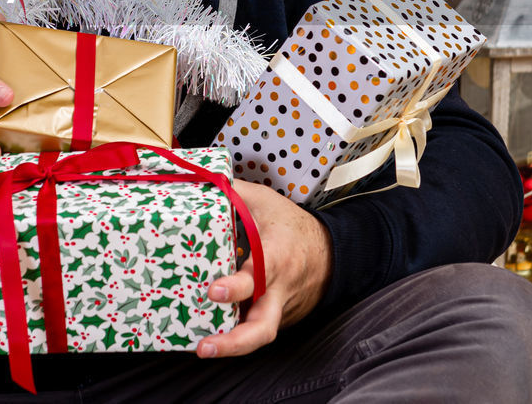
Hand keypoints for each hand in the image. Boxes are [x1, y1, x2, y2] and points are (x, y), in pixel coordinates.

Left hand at [197, 179, 332, 357]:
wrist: (330, 254)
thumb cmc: (293, 227)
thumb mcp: (265, 202)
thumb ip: (233, 193)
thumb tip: (202, 182)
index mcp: (275, 258)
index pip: (258, 277)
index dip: (237, 287)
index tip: (214, 291)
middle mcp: (278, 290)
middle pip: (262, 328)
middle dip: (235, 342)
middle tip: (205, 347)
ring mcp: (278, 309)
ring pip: (258, 336)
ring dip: (231, 347)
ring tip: (202, 349)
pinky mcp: (276, 319)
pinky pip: (254, 329)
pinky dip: (235, 335)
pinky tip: (211, 334)